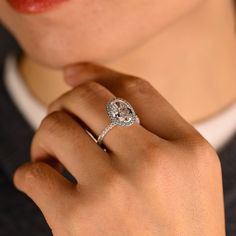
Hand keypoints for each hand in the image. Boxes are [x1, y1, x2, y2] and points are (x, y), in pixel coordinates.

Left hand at [14, 63, 224, 235]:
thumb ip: (153, 128)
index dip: (100, 73)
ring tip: (53, 156)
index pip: (135, 90)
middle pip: (89, 98)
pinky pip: (33, 174)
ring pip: (56, 127)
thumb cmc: (180, 228)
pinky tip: (45, 184)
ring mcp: (115, 190)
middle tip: (64, 120)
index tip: (75, 72)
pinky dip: (31, 173)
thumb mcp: (187, 172)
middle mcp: (155, 161)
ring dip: (46, 135)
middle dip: (67, 102)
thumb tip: (90, 83)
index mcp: (187, 148)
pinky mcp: (77, 221)